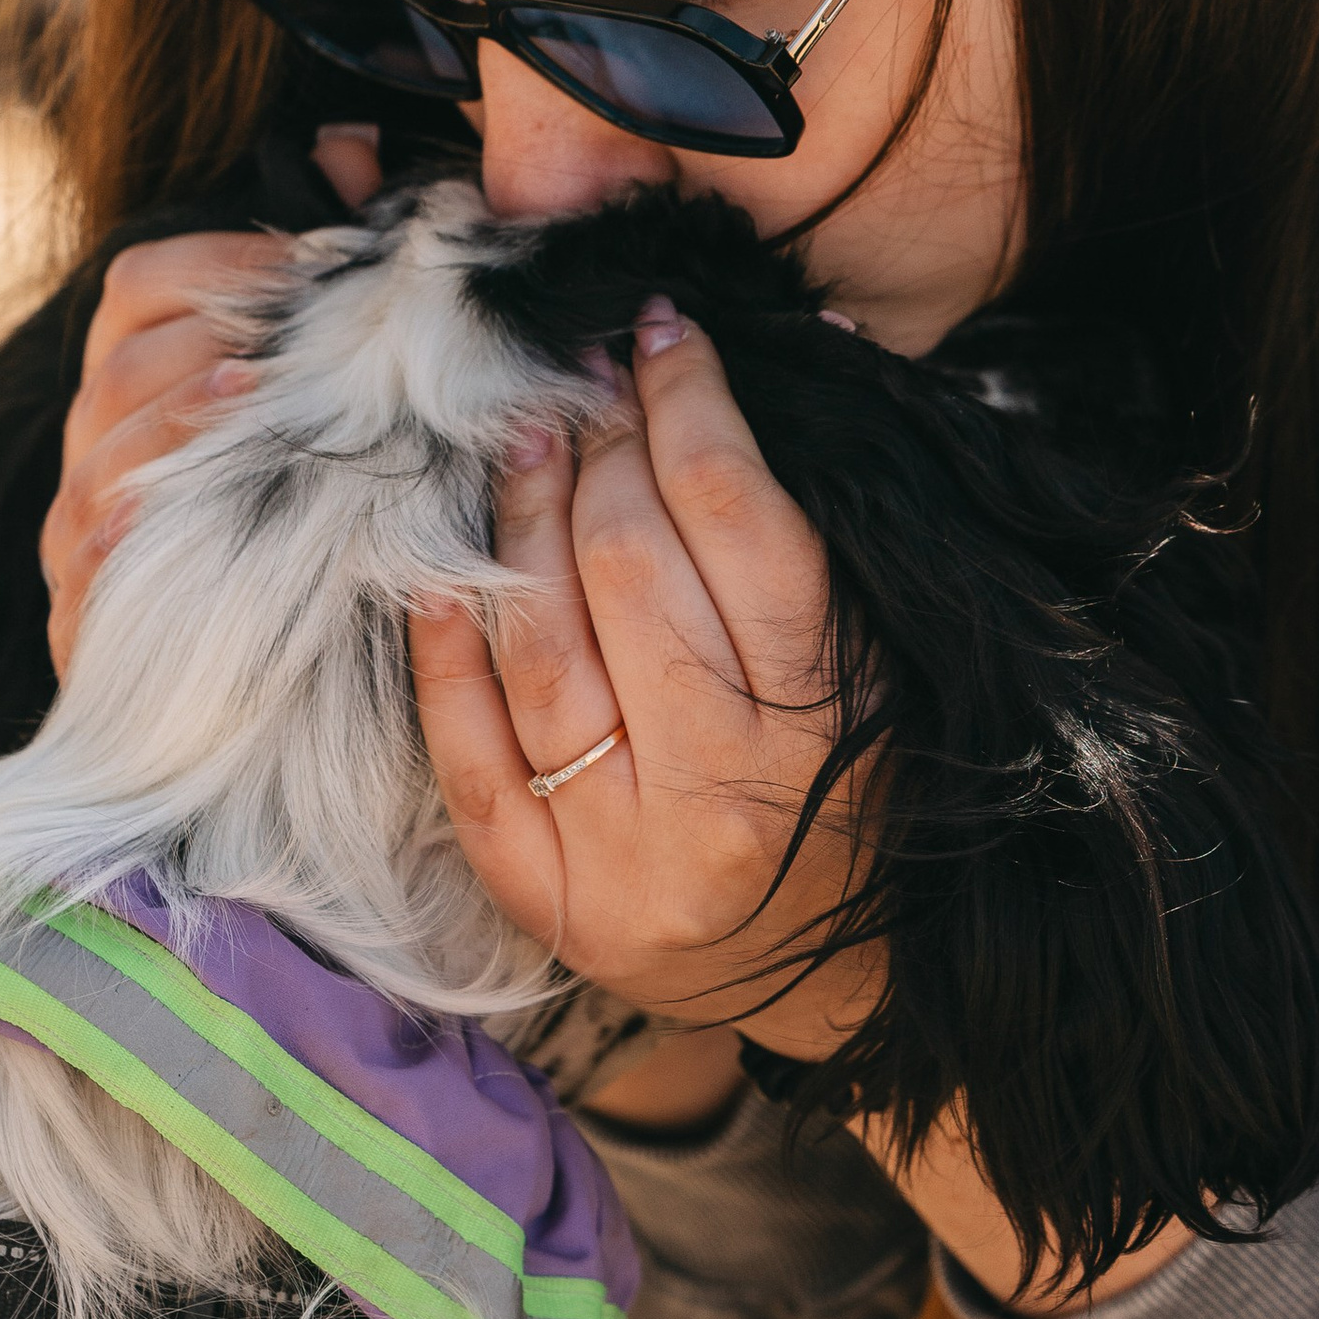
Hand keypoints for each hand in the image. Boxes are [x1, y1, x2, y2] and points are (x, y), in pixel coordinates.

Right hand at [39, 132, 387, 675]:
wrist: (259, 688)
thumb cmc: (301, 513)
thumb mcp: (321, 394)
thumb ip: (321, 275)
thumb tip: (350, 144)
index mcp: (130, 368)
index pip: (142, 283)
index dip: (226, 268)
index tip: (319, 276)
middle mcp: (88, 441)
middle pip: (124, 369)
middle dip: (211, 350)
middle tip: (297, 353)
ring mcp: (73, 530)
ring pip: (102, 458)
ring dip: (180, 430)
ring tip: (255, 408)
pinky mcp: (77, 618)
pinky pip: (86, 566)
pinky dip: (135, 539)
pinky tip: (191, 516)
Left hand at [410, 297, 877, 1048]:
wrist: (828, 985)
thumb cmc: (859, 796)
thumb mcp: (879, 669)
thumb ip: (823, 530)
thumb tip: (805, 344)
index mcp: (825, 720)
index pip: (739, 517)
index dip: (689, 403)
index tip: (660, 334)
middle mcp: (723, 793)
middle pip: (630, 565)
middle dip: (600, 445)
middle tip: (580, 379)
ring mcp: (624, 855)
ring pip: (542, 643)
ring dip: (520, 518)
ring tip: (521, 442)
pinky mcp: (548, 902)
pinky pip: (471, 753)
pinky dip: (446, 651)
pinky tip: (439, 571)